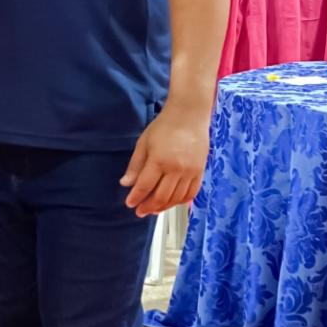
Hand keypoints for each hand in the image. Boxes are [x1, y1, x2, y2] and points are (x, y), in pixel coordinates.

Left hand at [120, 102, 210, 217]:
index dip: (136, 197)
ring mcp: (190, 171)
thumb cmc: (165, 126)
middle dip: (148, 206)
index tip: (130, 203)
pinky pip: (191, 193)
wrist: (189, 115)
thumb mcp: (143, 143)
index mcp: (159, 161)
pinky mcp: (200, 171)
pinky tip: (171, 203)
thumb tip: (126, 183)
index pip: (145, 186)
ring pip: (176, 198)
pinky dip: (180, 202)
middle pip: (161, 196)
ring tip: (153, 210)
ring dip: (163, 207)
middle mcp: (176, 169)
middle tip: (140, 211)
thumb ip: (135, 165)